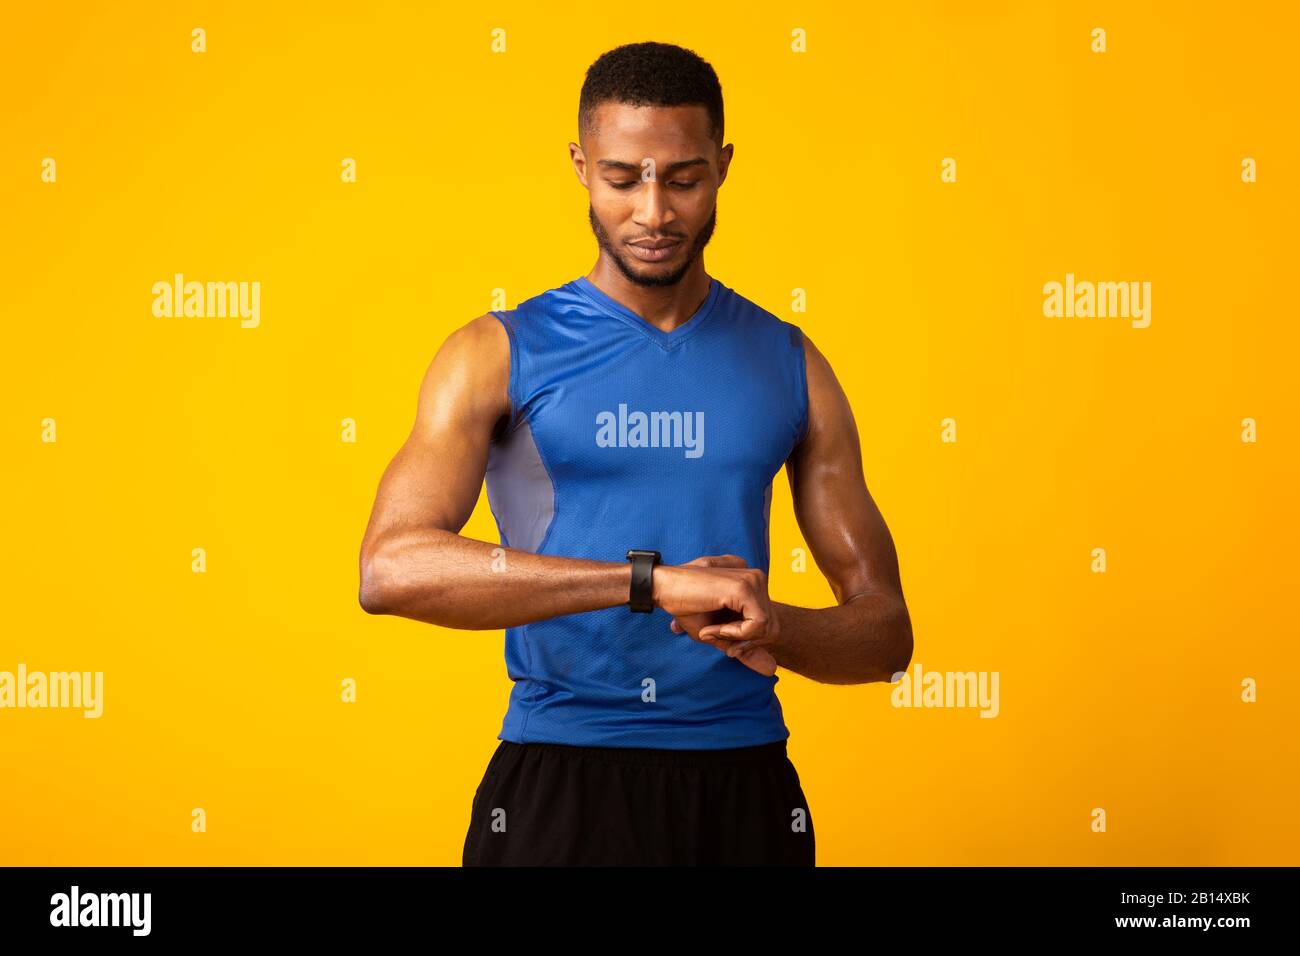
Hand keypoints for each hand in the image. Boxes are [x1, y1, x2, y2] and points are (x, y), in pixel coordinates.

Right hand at [656, 555, 779, 676]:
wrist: (663, 590)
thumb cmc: (687, 608)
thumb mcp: (720, 634)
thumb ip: (745, 648)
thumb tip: (772, 670)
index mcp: (752, 583)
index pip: (769, 623)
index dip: (748, 641)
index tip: (724, 640)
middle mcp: (756, 577)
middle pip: (773, 626)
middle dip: (746, 642)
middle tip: (716, 637)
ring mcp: (752, 580)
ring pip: (768, 627)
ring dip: (738, 638)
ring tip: (712, 630)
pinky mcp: (745, 588)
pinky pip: (757, 624)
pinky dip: (735, 634)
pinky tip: (713, 627)